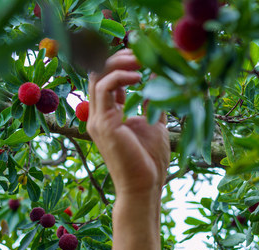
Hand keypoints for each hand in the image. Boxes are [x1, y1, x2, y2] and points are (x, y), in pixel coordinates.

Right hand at [86, 49, 170, 197]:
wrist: (143, 187)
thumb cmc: (149, 162)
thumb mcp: (155, 125)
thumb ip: (154, 103)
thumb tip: (161, 80)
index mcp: (109, 114)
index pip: (107, 78)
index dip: (122, 62)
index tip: (144, 56)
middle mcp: (99, 115)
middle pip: (99, 71)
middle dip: (119, 57)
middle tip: (142, 53)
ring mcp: (98, 119)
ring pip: (98, 75)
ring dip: (120, 62)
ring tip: (142, 61)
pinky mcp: (103, 124)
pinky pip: (105, 87)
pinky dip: (121, 76)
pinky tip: (140, 77)